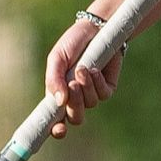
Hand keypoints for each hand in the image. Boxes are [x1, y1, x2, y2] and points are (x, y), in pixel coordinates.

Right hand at [43, 18, 121, 137]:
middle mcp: (75, 98)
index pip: (55, 120)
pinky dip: (97, 83)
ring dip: (85, 88)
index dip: (55, 130)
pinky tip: (94, 69)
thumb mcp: (57, 58)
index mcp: (58, 95)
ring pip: (89, 105)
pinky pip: (103, 95)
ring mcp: (92, 94)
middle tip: (72, 85)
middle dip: (74, 105)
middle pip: (75, 118)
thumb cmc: (72, 44)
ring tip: (83, 69)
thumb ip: (54, 79)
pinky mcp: (107, 88)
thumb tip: (59, 102)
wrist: (96, 29)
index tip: (58, 130)